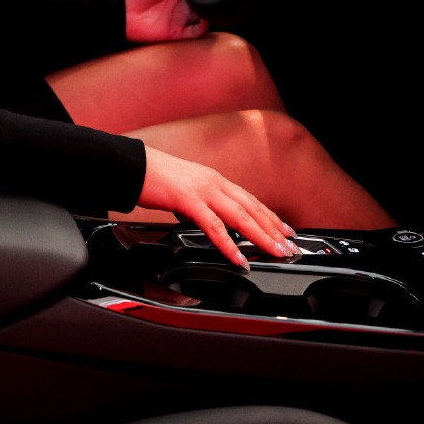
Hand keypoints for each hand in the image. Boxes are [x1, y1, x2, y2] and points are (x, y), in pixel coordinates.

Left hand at [125, 0, 222, 43]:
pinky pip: (196, 32)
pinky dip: (203, 28)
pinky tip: (202, 19)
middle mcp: (184, 4)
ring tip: (209, 5)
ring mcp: (182, 18)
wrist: (123, 13)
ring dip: (211, 12)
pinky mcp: (178, 33)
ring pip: (205, 17)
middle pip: (206, 1)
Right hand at [138, 146, 299, 267]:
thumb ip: (200, 205)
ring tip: (276, 252)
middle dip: (274, 229)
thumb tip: (206, 222)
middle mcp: (214, 182)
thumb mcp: (185, 190)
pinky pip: (214, 226)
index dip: (270, 216)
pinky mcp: (189, 201)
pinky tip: (239, 258)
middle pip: (252, 208)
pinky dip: (229, 244)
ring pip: (241, 216)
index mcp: (215, 179)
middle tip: (291, 246)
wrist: (133, 165)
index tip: (286, 230)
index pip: (250, 199)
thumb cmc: (155, 177)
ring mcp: (203, 190)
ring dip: (261, 236)